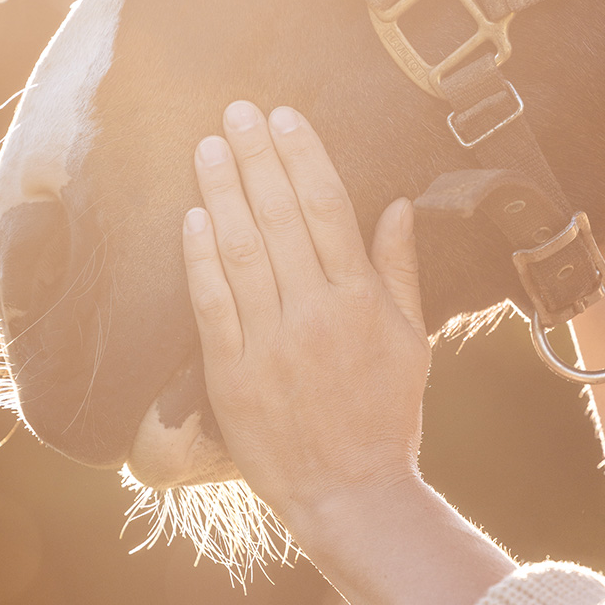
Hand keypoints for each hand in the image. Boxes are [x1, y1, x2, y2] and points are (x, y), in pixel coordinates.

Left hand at [182, 101, 431, 526]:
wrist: (350, 492)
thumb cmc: (386, 414)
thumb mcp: (412, 341)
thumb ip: (400, 269)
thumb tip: (397, 205)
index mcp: (361, 301)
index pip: (328, 209)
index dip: (304, 157)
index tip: (285, 117)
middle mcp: (315, 314)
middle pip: (280, 218)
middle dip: (257, 158)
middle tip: (237, 112)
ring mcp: (271, 344)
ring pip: (242, 251)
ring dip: (223, 193)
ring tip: (209, 148)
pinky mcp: (233, 376)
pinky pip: (213, 306)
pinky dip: (199, 259)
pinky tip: (192, 217)